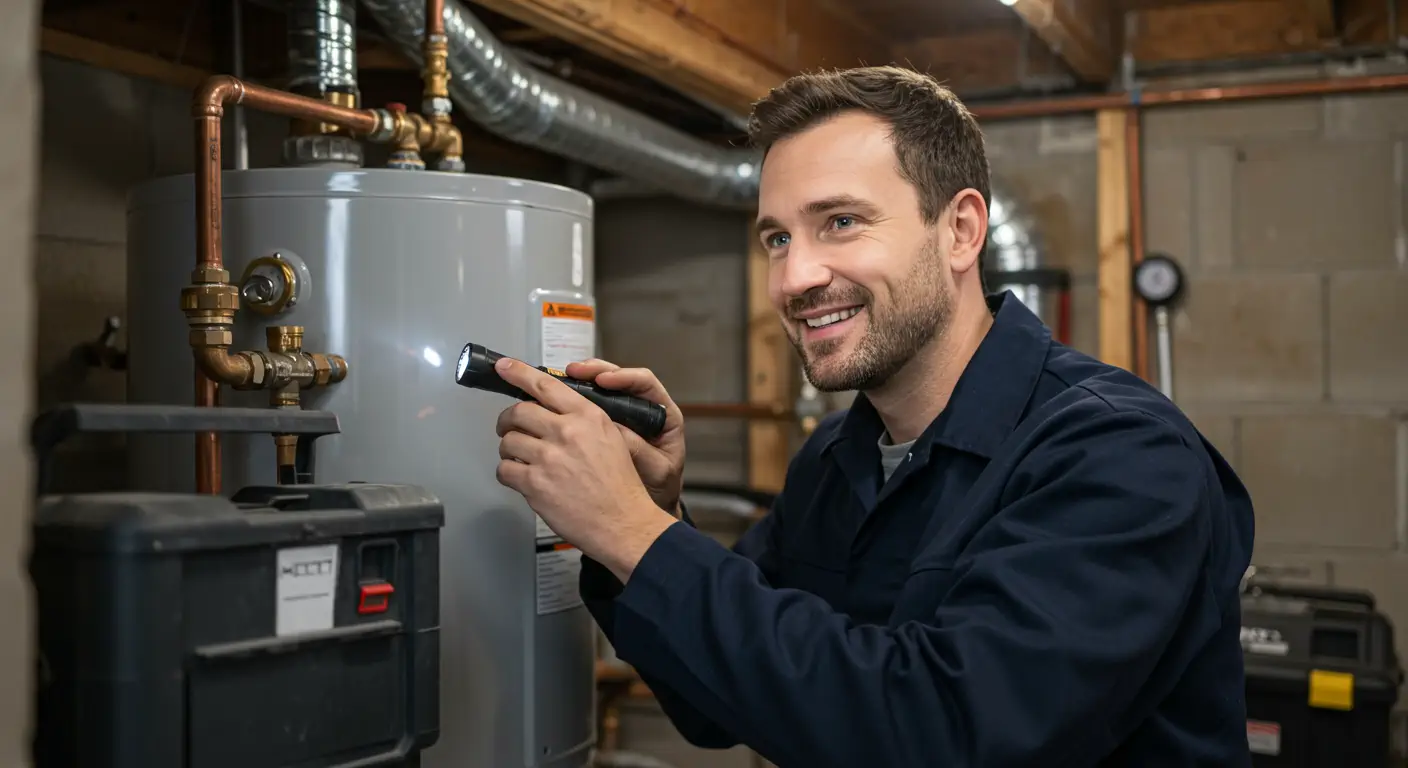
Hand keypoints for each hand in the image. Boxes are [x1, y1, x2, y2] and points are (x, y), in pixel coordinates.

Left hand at [494, 357, 678, 578]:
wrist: (623, 521)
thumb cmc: (619, 485)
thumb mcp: (611, 438)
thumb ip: (582, 421)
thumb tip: (552, 411)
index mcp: (588, 417)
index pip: (545, 386)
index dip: (519, 373)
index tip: (504, 366)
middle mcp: (567, 432)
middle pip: (519, 412)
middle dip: (508, 420)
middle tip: (509, 427)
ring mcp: (549, 458)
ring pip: (508, 441)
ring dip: (508, 449)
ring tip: (520, 458)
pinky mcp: (535, 484)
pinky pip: (505, 469)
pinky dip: (508, 473)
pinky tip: (521, 478)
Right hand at [563, 358, 685, 516]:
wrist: (647, 507)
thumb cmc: (659, 488)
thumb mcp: (656, 471)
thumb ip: (640, 450)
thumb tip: (616, 430)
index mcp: (662, 415)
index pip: (644, 383)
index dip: (624, 377)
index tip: (604, 380)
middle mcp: (642, 410)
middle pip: (618, 378)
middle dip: (595, 371)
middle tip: (575, 372)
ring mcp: (622, 416)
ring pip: (601, 388)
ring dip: (581, 382)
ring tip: (563, 379)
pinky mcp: (604, 425)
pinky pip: (588, 406)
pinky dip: (573, 401)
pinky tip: (558, 401)